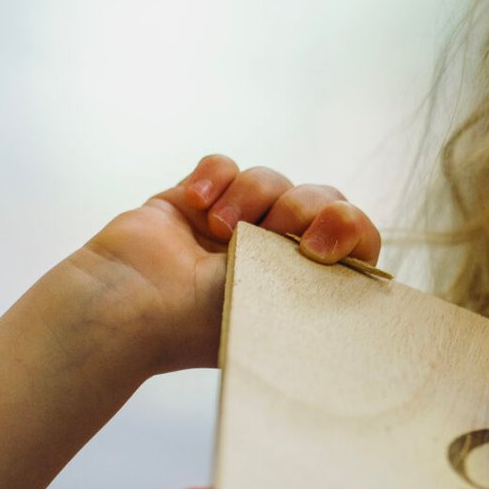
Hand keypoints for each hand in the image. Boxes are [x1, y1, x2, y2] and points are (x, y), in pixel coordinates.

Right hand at [67, 154, 383, 375]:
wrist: (128, 302)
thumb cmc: (199, 322)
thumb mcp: (275, 307)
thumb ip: (320, 282)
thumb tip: (360, 260)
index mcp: (303, 290)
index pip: (357, 246)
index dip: (350, 232)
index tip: (320, 246)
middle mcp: (276, 257)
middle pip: (324, 202)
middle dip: (304, 208)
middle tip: (278, 231)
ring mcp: (238, 226)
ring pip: (274, 180)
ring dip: (251, 196)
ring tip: (218, 229)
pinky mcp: (199, 199)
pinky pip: (227, 165)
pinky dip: (215, 177)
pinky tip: (194, 204)